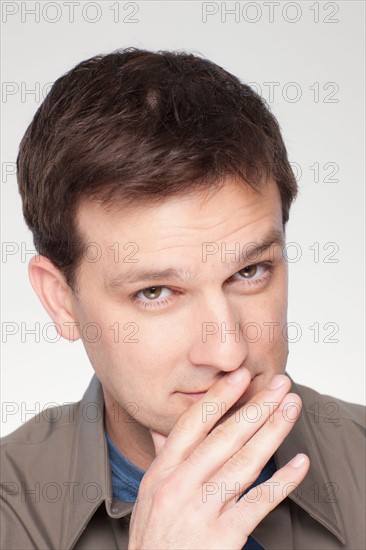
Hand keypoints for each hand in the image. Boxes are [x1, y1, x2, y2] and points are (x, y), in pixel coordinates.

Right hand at [128, 368, 309, 549]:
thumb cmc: (154, 537)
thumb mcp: (148, 494)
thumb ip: (162, 458)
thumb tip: (163, 427)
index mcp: (162, 472)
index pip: (192, 425)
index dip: (219, 397)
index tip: (241, 374)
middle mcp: (179, 486)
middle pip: (225, 437)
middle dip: (256, 406)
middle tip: (279, 383)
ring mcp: (201, 511)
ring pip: (245, 463)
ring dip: (273, 432)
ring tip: (291, 408)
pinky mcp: (223, 537)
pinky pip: (258, 504)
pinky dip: (282, 482)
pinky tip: (299, 463)